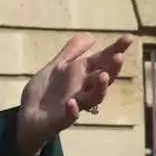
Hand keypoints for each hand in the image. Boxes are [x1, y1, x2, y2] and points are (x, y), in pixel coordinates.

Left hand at [15, 33, 133, 155]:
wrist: (26, 117)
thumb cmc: (45, 92)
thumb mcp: (57, 67)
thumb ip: (73, 52)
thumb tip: (92, 36)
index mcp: (81, 75)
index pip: (102, 61)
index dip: (115, 49)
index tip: (129, 37)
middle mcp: (82, 90)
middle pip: (103, 79)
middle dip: (112, 69)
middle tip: (119, 57)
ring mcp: (74, 105)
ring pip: (93, 98)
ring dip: (100, 88)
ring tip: (103, 76)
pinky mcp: (61, 120)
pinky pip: (70, 116)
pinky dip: (72, 110)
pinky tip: (72, 102)